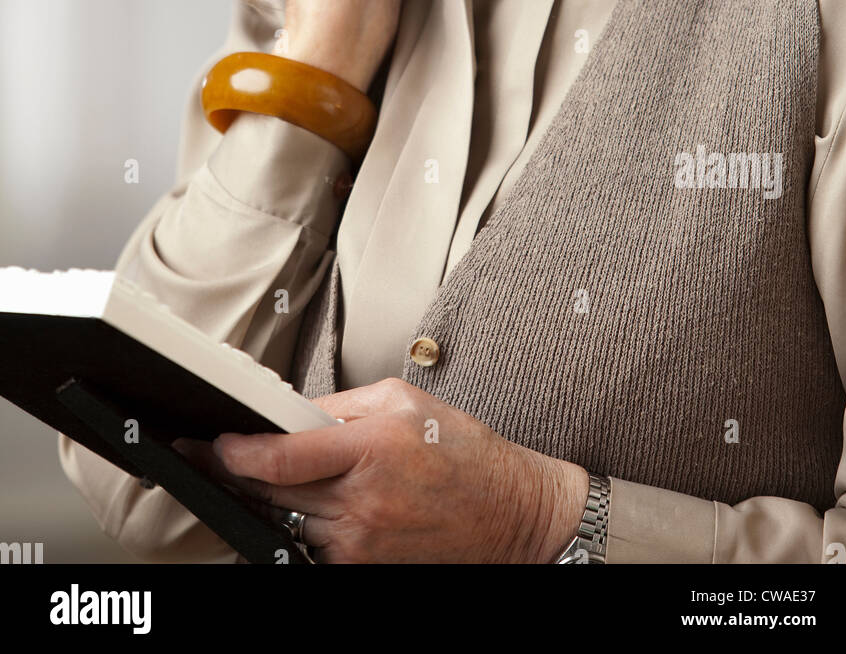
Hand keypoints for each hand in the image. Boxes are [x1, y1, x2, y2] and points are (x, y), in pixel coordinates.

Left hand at [175, 378, 589, 563]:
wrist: (511, 515)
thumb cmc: (464, 453)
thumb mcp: (404, 401)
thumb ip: (341, 404)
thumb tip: (289, 412)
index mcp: (372, 447)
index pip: (281, 457)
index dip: (235, 452)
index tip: (216, 443)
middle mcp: (361, 501)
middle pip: (272, 491)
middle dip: (238, 473)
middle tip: (212, 455)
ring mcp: (360, 542)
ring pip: (286, 520)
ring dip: (268, 500)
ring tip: (262, 477)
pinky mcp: (363, 568)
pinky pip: (312, 545)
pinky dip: (301, 524)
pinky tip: (305, 506)